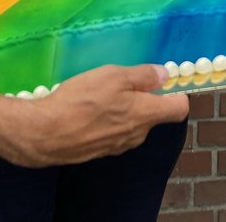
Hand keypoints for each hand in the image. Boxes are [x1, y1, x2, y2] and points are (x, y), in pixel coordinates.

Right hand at [3, 64, 188, 166]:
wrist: (46, 134)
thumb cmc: (82, 101)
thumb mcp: (113, 76)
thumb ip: (142, 76)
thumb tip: (166, 75)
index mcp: (146, 115)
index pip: (179, 109)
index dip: (177, 92)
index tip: (165, 80)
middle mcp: (138, 135)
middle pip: (153, 115)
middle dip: (144, 98)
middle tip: (122, 81)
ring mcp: (119, 146)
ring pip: (132, 124)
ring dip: (124, 110)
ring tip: (100, 95)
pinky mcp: (101, 151)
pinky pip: (114, 132)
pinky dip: (108, 121)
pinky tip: (88, 111)